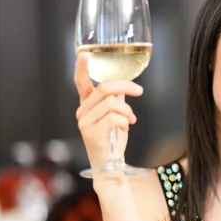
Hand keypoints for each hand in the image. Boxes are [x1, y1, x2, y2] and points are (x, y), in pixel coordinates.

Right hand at [74, 54, 143, 170]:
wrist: (111, 165)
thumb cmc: (113, 140)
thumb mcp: (115, 116)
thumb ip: (116, 101)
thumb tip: (125, 87)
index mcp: (87, 105)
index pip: (81, 83)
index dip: (82, 69)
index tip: (84, 55)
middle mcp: (82, 112)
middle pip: (104, 89)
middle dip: (126, 87)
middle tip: (139, 91)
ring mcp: (84, 123)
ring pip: (112, 104)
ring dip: (127, 111)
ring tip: (130, 120)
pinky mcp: (91, 133)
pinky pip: (114, 118)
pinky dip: (125, 121)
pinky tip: (125, 128)